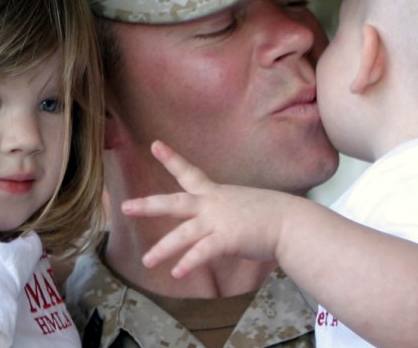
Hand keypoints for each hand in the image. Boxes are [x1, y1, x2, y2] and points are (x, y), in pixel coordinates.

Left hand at [121, 140, 291, 277]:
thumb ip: (226, 213)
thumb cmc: (272, 215)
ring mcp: (219, 221)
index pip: (189, 172)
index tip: (154, 144)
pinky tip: (176, 273)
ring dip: (163, 248)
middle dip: (149, 205)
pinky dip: (188, 262)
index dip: (171, 159)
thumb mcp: (244, 205)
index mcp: (216, 193)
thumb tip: (222, 223)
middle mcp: (213, 204)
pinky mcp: (227, 238)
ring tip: (147, 262)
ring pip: (183, 234)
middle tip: (125, 207)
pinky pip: (202, 252)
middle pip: (174, 203)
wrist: (292, 222)